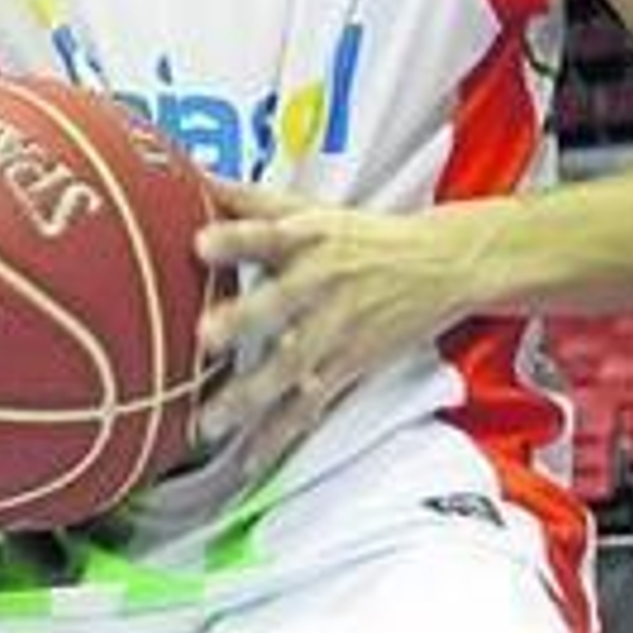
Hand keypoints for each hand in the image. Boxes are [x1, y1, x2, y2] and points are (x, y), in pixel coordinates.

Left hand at [193, 179, 493, 489]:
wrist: (442, 264)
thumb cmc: (360, 236)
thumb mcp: (310, 208)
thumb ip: (248, 199)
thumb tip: (190, 173)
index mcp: (307, 239)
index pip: (268, 234)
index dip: (236, 238)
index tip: (200, 242)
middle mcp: (322, 284)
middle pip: (281, 304)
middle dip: (244, 320)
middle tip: (205, 336)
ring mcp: (337, 330)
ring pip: (292, 366)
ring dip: (251, 396)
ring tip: (210, 423)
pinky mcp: (350, 366)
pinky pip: (311, 405)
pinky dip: (281, 436)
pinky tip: (249, 459)